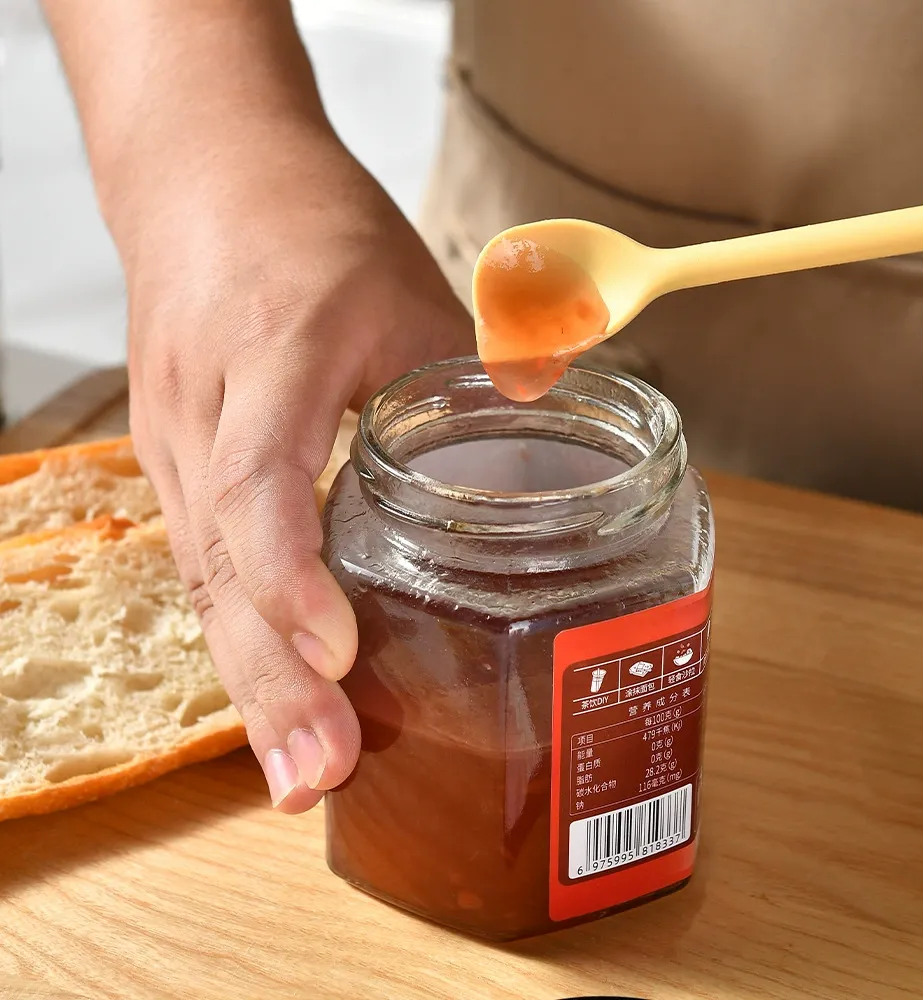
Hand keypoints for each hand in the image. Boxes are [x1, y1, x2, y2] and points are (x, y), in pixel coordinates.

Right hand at [119, 121, 471, 811]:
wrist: (204, 175)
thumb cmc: (310, 226)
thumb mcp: (409, 283)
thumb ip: (485, 365)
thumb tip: (570, 435)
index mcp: (274, 351)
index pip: (260, 477)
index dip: (292, 572)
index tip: (340, 653)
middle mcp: (204, 409)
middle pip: (219, 562)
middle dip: (271, 678)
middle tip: (320, 775)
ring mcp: (174, 442)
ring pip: (202, 581)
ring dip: (252, 683)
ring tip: (303, 773)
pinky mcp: (176, 465)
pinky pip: (203, 566)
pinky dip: (244, 639)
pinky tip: (279, 701)